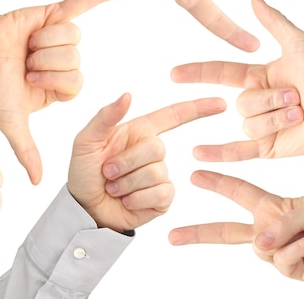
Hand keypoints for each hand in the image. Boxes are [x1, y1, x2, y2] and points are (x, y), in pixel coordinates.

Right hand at [0, 0, 125, 184]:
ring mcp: (62, 37)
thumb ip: (27, 149)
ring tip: (28, 44)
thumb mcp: (12, 122)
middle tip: (26, 61)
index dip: (51, 81)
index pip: (75, 82)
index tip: (29, 80)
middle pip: (75, 59)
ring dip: (44, 41)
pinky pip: (82, 4)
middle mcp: (66, 62)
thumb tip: (38, 182)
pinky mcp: (55, 13)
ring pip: (71, 36)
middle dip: (45, 60)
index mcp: (63, 86)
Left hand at [67, 93, 225, 232]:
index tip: (221, 103)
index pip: (173, 115)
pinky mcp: (163, 199)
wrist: (84, 209)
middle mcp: (153, 151)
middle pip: (157, 148)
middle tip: (107, 173)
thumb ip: (105, 117)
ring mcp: (160, 175)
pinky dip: (138, 198)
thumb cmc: (83, 171)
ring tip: (113, 188)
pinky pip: (162, 193)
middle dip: (127, 162)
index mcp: (139, 131)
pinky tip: (127, 200)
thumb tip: (128, 94)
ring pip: (157, 173)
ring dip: (127, 183)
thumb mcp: (86, 140)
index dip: (198, 108)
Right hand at [169, 171, 303, 281]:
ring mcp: (274, 250)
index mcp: (268, 205)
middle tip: (172, 236)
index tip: (194, 172)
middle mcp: (265, 227)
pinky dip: (299, 248)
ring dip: (287, 239)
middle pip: (224, 231)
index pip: (236, 191)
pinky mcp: (285, 268)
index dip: (216, 181)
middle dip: (197, 232)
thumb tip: (259, 243)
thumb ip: (281, 222)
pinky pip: (281, 259)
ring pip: (260, 248)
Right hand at [171, 0, 303, 160]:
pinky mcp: (266, 148)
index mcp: (255, 78)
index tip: (174, 74)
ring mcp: (259, 126)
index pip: (219, 73)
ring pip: (249, 124)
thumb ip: (275, 22)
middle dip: (271, 99)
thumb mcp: (298, 43)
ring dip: (276, 118)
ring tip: (300, 113)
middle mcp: (254, 102)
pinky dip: (217, 154)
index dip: (197, 73)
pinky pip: (238, 151)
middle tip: (297, 96)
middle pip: (242, 103)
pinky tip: (197, 155)